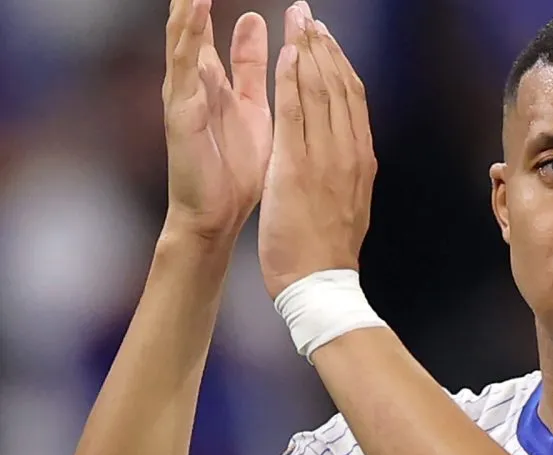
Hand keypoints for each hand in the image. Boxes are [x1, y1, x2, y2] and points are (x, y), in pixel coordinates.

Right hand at [162, 0, 271, 240]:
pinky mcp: (181, 115)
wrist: (219, 216)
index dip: (206, 2)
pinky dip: (187, 42)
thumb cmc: (237, 168)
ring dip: (186, 9)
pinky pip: (183, 72)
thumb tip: (252, 20)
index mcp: (212, 82)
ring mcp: (183, 98)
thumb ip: (249, 66)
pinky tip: (193, 16)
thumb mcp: (251, 105)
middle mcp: (193, 85)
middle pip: (188, 28)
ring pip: (181, 42)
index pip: (205, 30)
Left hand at [258, 3, 377, 299]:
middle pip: (340, 86)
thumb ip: (345, 172)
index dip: (338, 63)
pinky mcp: (299, 167)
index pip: (352, 99)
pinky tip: (286, 55)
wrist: (319, 283)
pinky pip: (297, 114)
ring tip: (300, 22)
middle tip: (309, 15)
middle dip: (324, 46)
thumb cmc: (326, 251)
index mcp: (360, 160)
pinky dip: (293, 81)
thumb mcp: (347, 203)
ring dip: (309, 51)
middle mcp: (349, 153)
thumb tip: (344, 152)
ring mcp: (327, 159)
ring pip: (321, 92)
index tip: (325, 37)